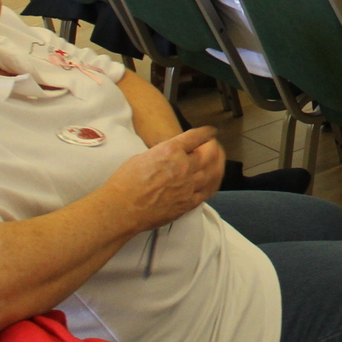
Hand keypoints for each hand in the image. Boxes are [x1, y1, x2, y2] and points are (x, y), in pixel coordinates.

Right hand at [103, 126, 222, 231]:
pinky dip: (214, 182)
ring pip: (213, 171)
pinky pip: (208, 191)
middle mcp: (183, 166)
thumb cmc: (124, 184)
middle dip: (214, 147)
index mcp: (170, 151)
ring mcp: (188, 186)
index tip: (210, 132)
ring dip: (219, 163)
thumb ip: (162, 154)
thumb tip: (170, 156)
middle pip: (209, 153)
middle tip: (214, 145)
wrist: (121, 209)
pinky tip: (215, 179)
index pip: (196, 137)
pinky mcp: (188, 203)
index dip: (206, 133)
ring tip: (220, 160)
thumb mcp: (142, 157)